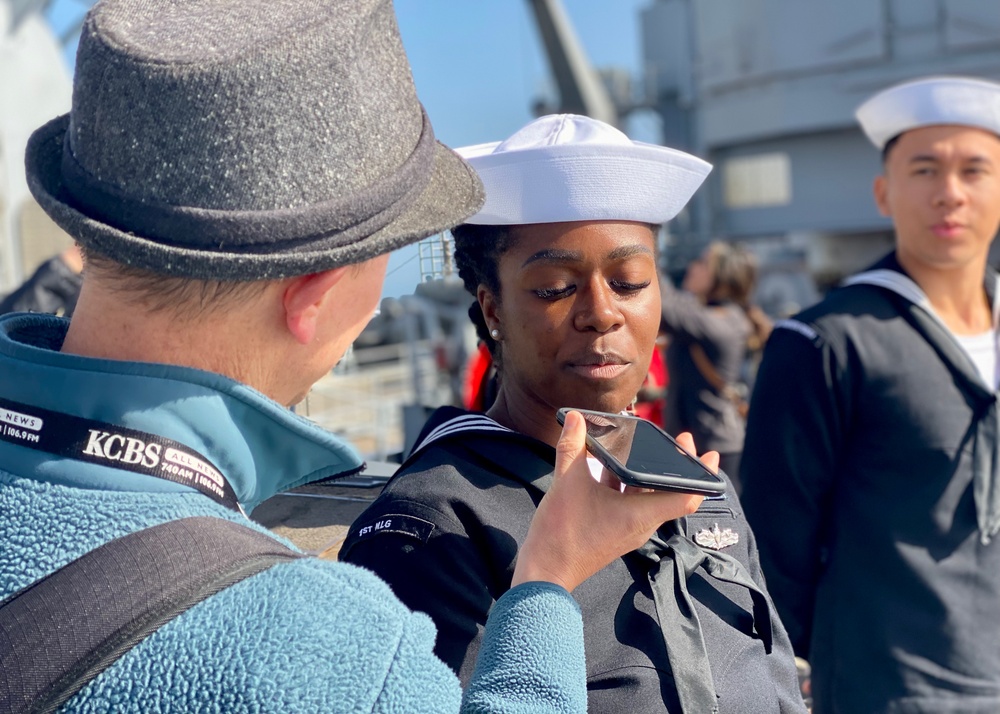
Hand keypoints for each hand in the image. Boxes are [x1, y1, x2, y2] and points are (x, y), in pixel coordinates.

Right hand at [512, 411, 712, 591]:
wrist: (546, 571)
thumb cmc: (562, 534)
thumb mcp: (566, 484)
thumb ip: (571, 447)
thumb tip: (576, 418)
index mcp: (640, 514)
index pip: (686, 498)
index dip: (701, 476)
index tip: (708, 455)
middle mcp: (641, 523)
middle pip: (670, 492)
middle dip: (675, 465)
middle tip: (679, 439)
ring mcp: (628, 527)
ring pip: (648, 495)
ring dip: (648, 472)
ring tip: (643, 446)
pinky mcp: (614, 528)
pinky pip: (630, 501)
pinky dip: (628, 482)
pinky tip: (611, 463)